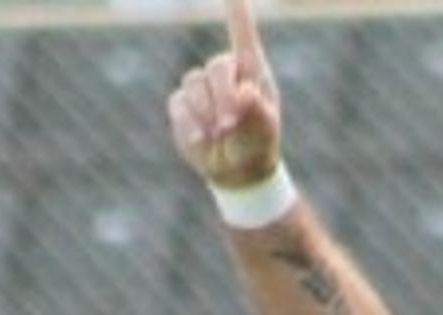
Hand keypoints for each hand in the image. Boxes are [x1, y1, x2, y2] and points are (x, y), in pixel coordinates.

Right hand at [167, 0, 284, 191]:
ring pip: (194, 85)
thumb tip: (244, 93)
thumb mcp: (264, 131)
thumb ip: (257, 111)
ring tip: (220, 135)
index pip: (242, 32)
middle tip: (231, 125)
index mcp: (251, 70)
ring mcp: (201, 87)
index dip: (236, 9)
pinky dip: (190, 124)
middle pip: (217, 66)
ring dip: (207, 114)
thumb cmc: (256, 144)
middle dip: (224, 97)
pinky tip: (203, 139)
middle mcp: (225, 72)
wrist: (235, 170)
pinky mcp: (181, 103)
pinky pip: (178, 104)